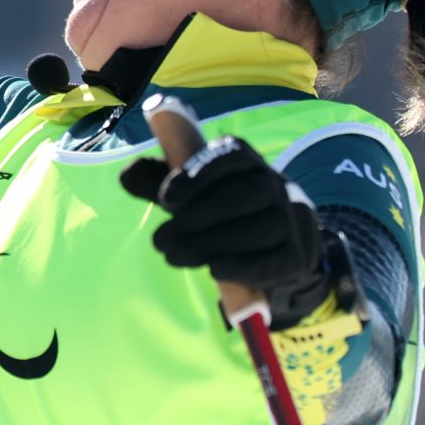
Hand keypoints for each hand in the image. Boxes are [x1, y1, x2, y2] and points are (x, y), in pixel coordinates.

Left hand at [120, 137, 332, 326]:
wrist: (267, 244)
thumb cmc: (214, 208)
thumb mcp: (182, 191)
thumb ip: (153, 180)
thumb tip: (128, 175)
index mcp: (245, 160)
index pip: (231, 155)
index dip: (198, 175)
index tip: (165, 200)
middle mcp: (275, 183)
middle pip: (249, 194)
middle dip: (200, 217)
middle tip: (160, 240)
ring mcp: (292, 219)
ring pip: (264, 227)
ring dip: (214, 244)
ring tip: (173, 256)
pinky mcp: (296, 254)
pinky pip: (277, 258)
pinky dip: (244, 265)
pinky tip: (214, 269)